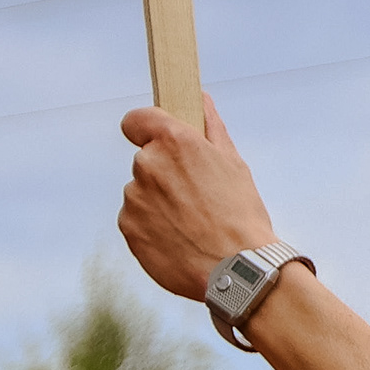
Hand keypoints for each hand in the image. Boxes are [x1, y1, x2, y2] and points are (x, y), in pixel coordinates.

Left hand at [121, 96, 280, 298]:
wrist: (235, 270)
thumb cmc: (241, 214)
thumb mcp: (233, 164)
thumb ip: (211, 127)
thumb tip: (201, 99)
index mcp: (175, 142)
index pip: (136, 119)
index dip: (145, 127)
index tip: (156, 138)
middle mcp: (148, 165)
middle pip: (145, 159)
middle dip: (164, 173)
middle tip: (195, 195)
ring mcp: (134, 198)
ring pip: (141, 192)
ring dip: (158, 201)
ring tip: (190, 222)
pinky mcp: (128, 227)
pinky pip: (135, 219)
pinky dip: (152, 226)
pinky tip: (178, 238)